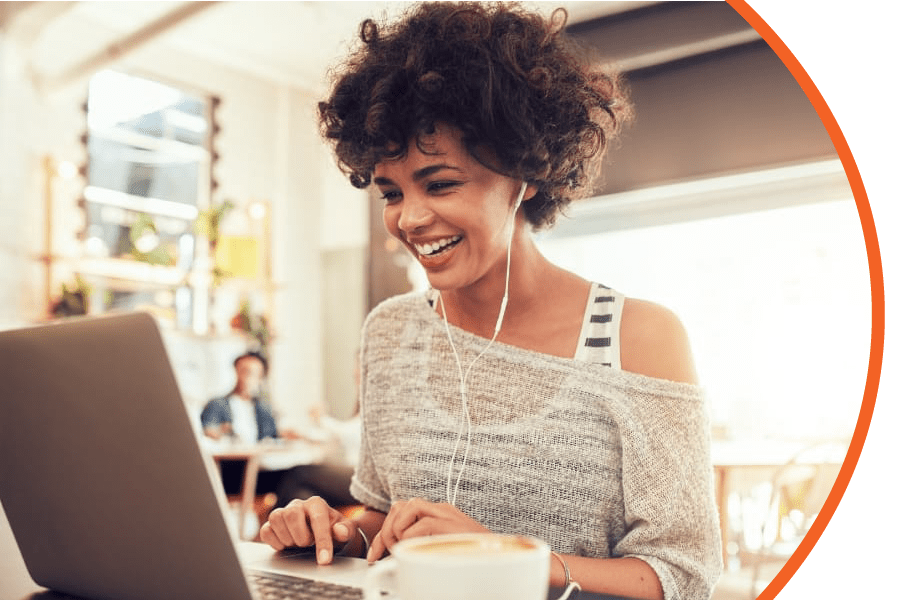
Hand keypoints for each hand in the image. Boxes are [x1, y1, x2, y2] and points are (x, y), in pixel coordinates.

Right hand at [259, 496, 358, 564]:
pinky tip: (285, 546)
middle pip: (291, 514)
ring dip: (287, 538)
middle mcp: (298, 505)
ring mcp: (284, 513)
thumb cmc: (335, 532)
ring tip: (297, 544)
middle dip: (300, 536)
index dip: (322, 541)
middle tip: (308, 544)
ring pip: (276, 519)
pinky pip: (265, 530)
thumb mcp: (346, 532)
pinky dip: (274, 541)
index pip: (318, 520)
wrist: (323, 536)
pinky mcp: (272, 525)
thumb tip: (340, 531)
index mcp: (317, 504)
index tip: (325, 560)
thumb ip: (346, 531)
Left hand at [367, 498, 490, 562]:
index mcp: (439, 513)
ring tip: (400, 550)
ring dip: (396, 530)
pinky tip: (412, 550)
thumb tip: (400, 558)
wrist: (500, 558)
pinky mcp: (450, 524)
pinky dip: (409, 537)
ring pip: (407, 507)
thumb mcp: (444, 548)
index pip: (402, 510)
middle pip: (400, 506)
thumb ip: (424, 545)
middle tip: (382, 554)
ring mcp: (446, 514)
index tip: (375, 554)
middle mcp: (441, 509)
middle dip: (384, 530)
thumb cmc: (474, 557)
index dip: (384, 531)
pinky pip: (421, 524)